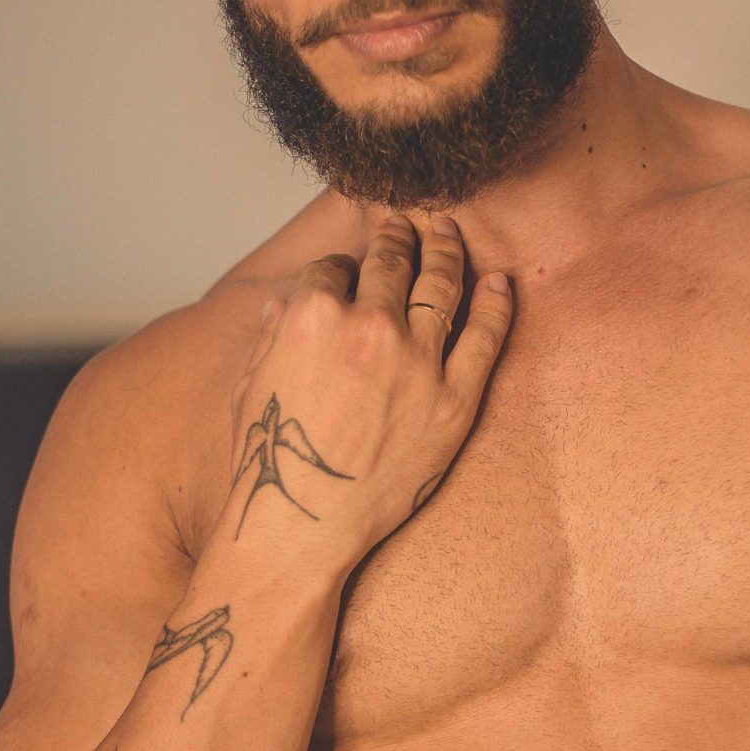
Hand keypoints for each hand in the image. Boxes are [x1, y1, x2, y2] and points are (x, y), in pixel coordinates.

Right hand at [221, 211, 511, 567]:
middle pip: (391, 261)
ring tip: (450, 233)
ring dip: (446, 249)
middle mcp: (369, 326)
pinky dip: (496, 300)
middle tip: (408, 224)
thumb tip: (283, 305)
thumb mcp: (250, 384)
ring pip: (442, 282)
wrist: (302, 526)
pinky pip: (487, 334)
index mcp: (312, 315)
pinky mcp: (455, 398)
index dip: (340, 266)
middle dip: (398, 236)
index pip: (333, 267)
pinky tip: (499, 280)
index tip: (348, 269)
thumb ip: (270, 334)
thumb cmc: (270, 462)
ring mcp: (419, 360)